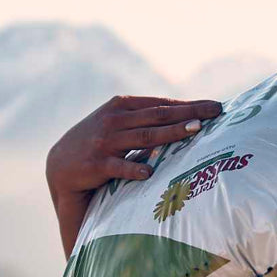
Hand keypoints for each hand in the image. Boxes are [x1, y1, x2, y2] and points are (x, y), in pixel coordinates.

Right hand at [45, 94, 222, 200]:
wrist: (61, 163)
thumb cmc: (100, 140)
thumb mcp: (119, 122)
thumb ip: (146, 117)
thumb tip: (187, 114)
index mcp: (122, 105)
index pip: (162, 104)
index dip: (190, 105)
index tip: (215, 106)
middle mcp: (115, 119)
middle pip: (159, 116)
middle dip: (190, 114)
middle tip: (215, 113)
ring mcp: (106, 141)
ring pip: (145, 137)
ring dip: (171, 133)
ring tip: (195, 131)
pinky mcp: (97, 164)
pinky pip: (119, 166)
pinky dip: (134, 169)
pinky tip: (150, 172)